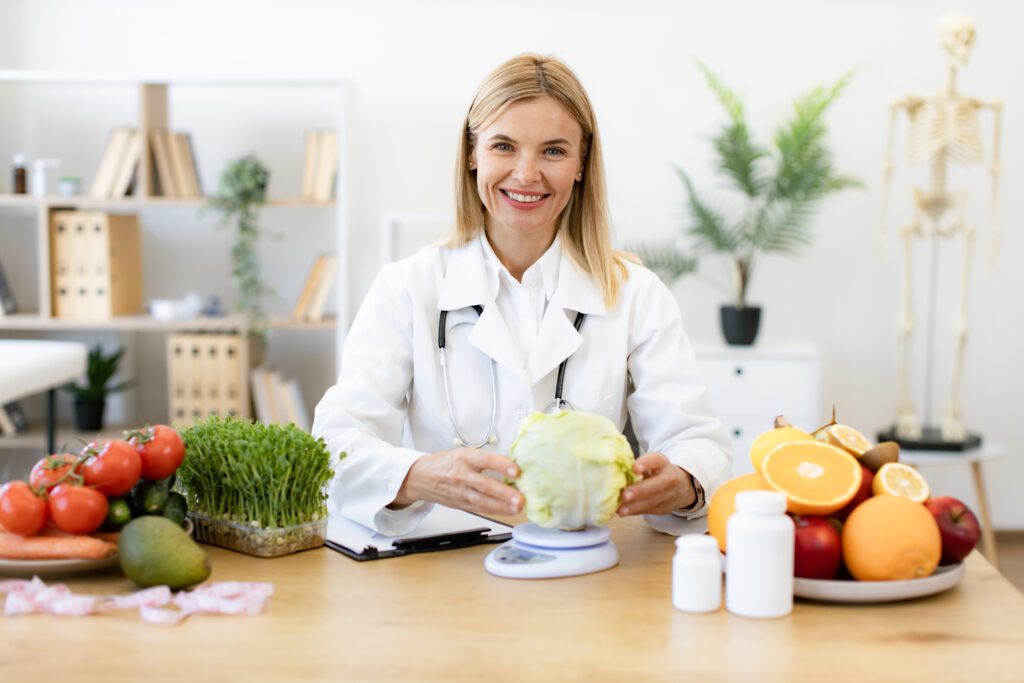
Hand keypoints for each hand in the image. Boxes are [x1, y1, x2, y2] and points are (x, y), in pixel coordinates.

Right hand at [392, 448, 523, 515]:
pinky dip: (495, 511)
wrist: (420, 477)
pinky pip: (479, 509)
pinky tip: (508, 512)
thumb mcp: (464, 453)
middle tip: (520, 498)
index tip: (516, 470)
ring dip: (501, 506)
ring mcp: (460, 492)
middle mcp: (461, 475)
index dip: (501, 465)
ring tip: (517, 508)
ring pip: (482, 501)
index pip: (485, 460)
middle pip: (484, 485)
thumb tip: (512, 461)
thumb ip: (486, 458)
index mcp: (463, 458)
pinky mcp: (460, 504)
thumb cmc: (445, 463)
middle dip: (503, 493)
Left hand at [617, 453, 695, 516]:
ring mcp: (670, 494)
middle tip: (624, 496)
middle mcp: (669, 477)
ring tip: (621, 510)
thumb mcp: (651, 464)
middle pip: (658, 484)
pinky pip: (651, 510)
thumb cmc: (657, 472)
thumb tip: (611, 472)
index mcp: (662, 463)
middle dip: (640, 491)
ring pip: (654, 501)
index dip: (646, 463)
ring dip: (636, 506)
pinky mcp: (666, 508)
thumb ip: (636, 467)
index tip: (634, 468)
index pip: (656, 460)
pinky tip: (625, 512)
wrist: (681, 486)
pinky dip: (637, 511)